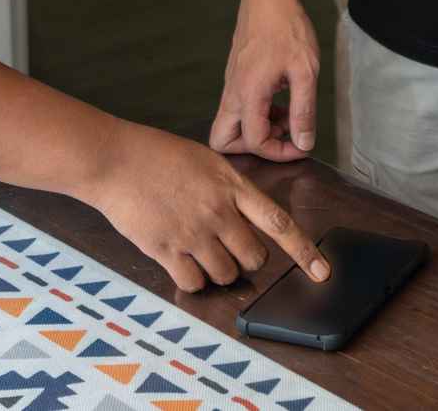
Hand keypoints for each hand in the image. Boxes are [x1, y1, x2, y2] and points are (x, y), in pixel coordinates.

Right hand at [90, 123, 329, 292]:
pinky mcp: (166, 250)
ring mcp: (193, 233)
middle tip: (230, 248)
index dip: (304, 251)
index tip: (322, 271)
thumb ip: (229, 187)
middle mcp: (218, 212)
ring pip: (226, 274)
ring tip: (200, 250)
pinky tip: (182, 262)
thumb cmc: (157, 155)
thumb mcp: (206, 161)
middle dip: (247, 259)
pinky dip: (193, 280)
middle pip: (254, 258)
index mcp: (232, 185)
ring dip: (218, 271)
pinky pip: (194, 283)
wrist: (115, 160)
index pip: (279, 223)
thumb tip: (244, 213)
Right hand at [211, 0, 320, 160]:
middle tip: (280, 134)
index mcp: (248, 94)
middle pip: (222, 141)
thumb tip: (304, 142)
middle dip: (251, 149)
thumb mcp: (305, 71)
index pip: (254, 142)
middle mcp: (233, 92)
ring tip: (287, 115)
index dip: (280, 152)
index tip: (301, 144)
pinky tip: (281, 98)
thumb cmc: (286, 27)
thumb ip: (304, 111)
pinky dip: (258, 112)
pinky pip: (239, 107)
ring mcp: (231, 84)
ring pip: (230, 124)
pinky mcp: (236, 76)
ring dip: (258, 128)